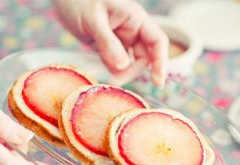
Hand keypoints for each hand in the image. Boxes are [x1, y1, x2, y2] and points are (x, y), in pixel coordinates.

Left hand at [52, 0, 168, 86]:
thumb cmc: (78, 0)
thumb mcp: (93, 20)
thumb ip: (108, 43)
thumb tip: (123, 67)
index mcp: (135, 19)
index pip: (157, 41)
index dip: (161, 62)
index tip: (158, 82)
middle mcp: (132, 30)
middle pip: (144, 57)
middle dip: (132, 71)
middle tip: (114, 80)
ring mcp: (120, 40)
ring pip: (129, 63)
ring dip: (121, 73)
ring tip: (107, 76)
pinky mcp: (108, 48)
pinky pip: (114, 64)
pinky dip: (110, 70)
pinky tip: (100, 70)